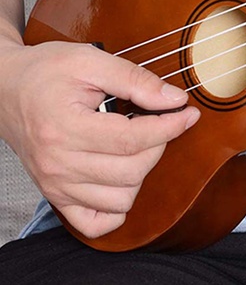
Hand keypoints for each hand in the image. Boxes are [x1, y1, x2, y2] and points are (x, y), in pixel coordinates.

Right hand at [0, 41, 199, 238]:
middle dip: (158, 145)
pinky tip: (121, 179)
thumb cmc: (46, 71)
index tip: (188, 114)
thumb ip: (135, 80)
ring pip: (121, 199)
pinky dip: (116, 209)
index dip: (170, 127)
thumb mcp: (91, 60)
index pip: (132, 140)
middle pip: (131, 170)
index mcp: (65, 127)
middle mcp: (58, 163)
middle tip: (157, 122)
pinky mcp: (55, 196)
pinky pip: (95, 223)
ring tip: (134, 145)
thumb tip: (175, 100)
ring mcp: (55, 184)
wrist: (4, 87)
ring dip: (141, 173)